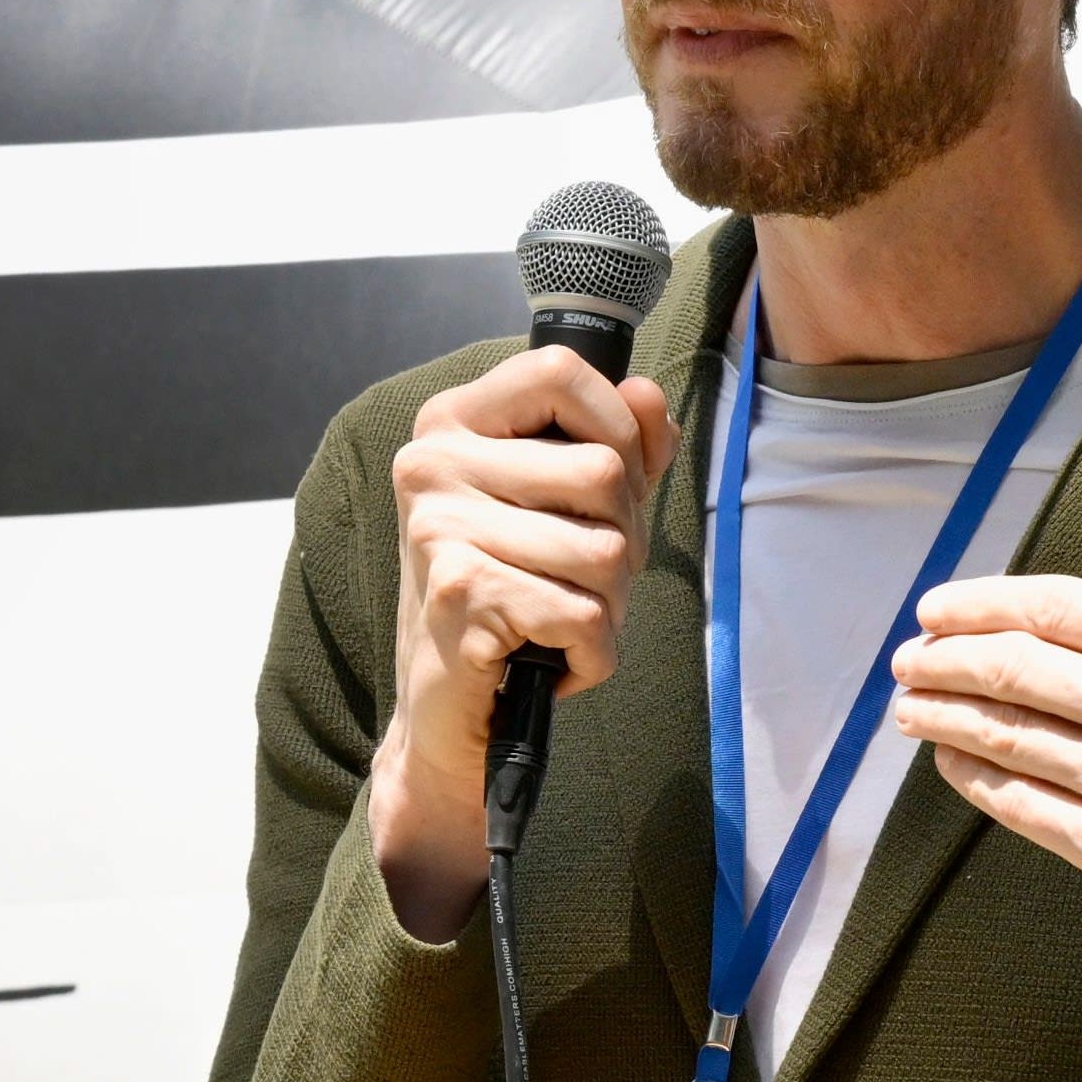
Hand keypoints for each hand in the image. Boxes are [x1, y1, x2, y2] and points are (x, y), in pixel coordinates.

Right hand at [373, 347, 679, 938]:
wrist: (445, 711)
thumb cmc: (509, 599)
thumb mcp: (563, 509)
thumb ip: (614, 446)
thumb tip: (648, 396)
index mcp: (452, 423)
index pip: (560, 371)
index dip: (616, 425)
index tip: (609, 484)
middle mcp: (432, 463)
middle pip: (604, 471)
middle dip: (624, 541)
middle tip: (581, 581)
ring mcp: (439, 528)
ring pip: (605, 551)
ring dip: (610, 606)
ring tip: (563, 622)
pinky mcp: (460, 594)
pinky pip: (585, 615)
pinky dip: (593, 656)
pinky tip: (554, 662)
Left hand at [887, 447, 1081, 1081]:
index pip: (1059, 607)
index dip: (982, 604)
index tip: (937, 607)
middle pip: (1015, 665)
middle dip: (944, 657)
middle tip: (906, 657)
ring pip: (1005, 734)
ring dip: (942, 716)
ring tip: (909, 706)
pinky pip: (1019, 806)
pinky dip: (974, 779)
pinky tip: (953, 763)